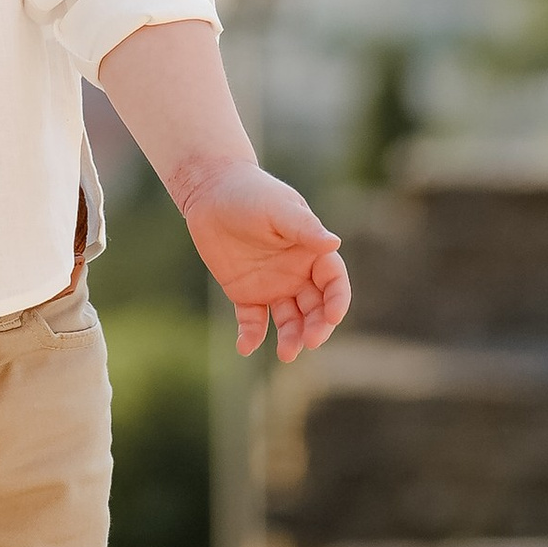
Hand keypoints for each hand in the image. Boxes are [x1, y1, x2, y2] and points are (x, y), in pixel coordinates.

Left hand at [182, 164, 350, 361]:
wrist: (210, 192)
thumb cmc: (251, 193)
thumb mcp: (278, 209)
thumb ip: (304, 228)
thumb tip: (334, 244)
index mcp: (312, 252)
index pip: (334, 283)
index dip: (337, 301)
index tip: (332, 317)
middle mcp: (298, 274)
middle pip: (315, 308)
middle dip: (317, 327)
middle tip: (310, 342)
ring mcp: (273, 287)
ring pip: (290, 321)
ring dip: (291, 338)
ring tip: (286, 354)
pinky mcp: (245, 295)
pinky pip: (253, 322)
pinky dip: (251, 337)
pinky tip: (245, 347)